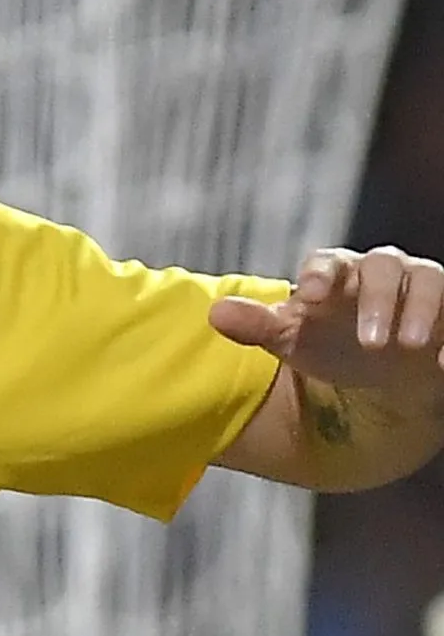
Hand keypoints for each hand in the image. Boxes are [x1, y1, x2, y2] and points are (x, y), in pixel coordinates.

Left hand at [210, 246, 443, 390]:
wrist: (376, 373)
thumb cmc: (329, 344)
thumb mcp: (291, 339)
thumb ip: (257, 325)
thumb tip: (215, 313)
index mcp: (337, 272)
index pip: (328, 261)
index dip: (320, 274)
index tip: (309, 297)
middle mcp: (383, 272)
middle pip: (384, 266)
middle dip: (377, 300)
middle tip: (371, 342)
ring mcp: (422, 290)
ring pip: (431, 280)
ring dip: (422, 309)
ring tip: (409, 346)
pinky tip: (443, 363)